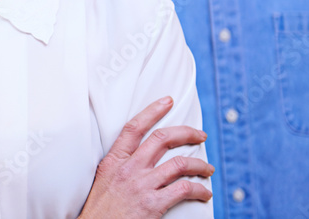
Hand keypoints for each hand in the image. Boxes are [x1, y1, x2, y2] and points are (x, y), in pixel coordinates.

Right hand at [78, 96, 213, 218]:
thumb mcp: (104, 178)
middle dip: (186, 133)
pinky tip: (204, 193)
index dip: (152, 111)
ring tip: (207, 169)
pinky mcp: (153, 204)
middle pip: (162, 139)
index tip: (167, 101)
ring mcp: (142, 185)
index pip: (134, 127)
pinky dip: (199, 190)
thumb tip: (141, 157)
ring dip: (199, 164)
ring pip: (179, 164)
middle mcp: (129, 169)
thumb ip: (121, 165)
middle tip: (200, 135)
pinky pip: (184, 190)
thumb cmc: (101, 209)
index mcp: (114, 160)